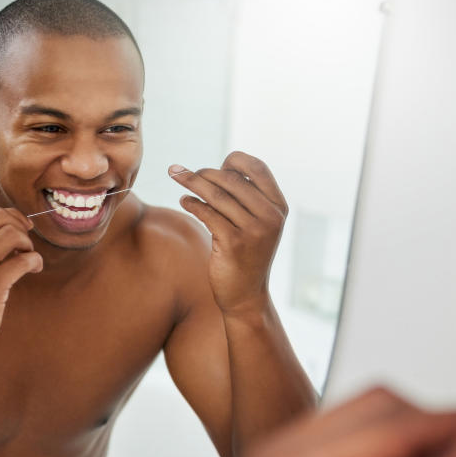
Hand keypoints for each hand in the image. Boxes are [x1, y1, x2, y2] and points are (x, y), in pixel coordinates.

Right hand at [0, 207, 42, 389]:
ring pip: (12, 234)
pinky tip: (34, 269)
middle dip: (21, 227)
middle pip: (0, 218)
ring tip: (28, 259)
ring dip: (28, 244)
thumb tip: (9, 227)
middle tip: (26, 245)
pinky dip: (35, 261)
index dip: (9, 220)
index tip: (21, 230)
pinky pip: (23, 260)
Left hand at [170, 151, 287, 314]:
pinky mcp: (234, 243)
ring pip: (217, 195)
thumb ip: (246, 198)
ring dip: (191, 182)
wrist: (245, 295)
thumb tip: (217, 170)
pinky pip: (207, 213)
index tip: (217, 166)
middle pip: (232, 179)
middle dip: (203, 172)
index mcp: (278, 206)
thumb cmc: (246, 255)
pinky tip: (184, 201)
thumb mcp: (256, 224)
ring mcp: (254, 230)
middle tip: (182, 172)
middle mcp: (270, 216)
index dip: (235, 160)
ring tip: (177, 176)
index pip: (258, 168)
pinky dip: (191, 203)